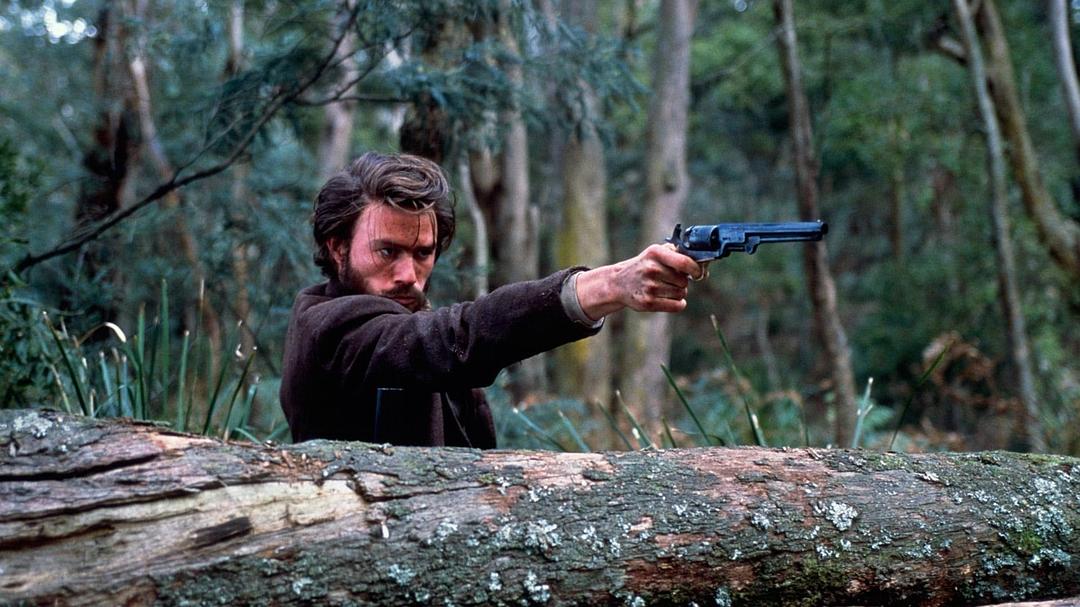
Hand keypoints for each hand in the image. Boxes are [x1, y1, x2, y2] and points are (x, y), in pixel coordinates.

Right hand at [575, 244, 703, 318]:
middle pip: (684, 281)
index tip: (698, 273)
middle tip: (670, 280)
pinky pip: (677, 306)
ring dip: (678, 292)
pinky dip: (678, 304)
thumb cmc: (645, 265)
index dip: (696, 269)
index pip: (684, 262)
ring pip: (681, 293)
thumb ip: (679, 254)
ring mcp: (649, 287)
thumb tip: (703, 267)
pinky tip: (671, 300)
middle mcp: (651, 269)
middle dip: (682, 282)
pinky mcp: (647, 303)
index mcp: (655, 253)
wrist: (619, 283)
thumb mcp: (657, 253)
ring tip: (665, 288)